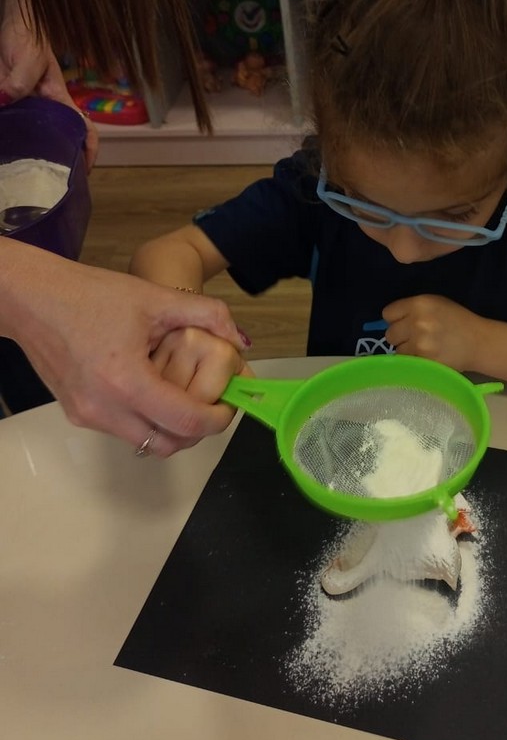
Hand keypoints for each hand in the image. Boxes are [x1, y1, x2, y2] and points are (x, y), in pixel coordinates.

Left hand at [1, 0, 98, 169]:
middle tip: (47, 183)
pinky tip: (9, 151)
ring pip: (43, 136)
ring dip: (39, 155)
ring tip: (27, 173)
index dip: (89, 152)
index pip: (86, 130)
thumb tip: (5, 101)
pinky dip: (19, 141)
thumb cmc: (27, 35)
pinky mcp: (18, 101)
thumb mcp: (25, 57)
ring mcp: (35, 106)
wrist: (18, 20)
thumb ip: (19, 80)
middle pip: (65, 140)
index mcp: (60, 100)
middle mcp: (51, 108)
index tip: (83, 173)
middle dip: (62, 163)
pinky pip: (22, 127)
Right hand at [3, 241, 247, 455]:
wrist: (31, 298)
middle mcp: (104, 408)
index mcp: (126, 380)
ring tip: (184, 394)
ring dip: (171, 427)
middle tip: (212, 404)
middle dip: (198, 430)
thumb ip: (207, 314)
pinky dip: (146, 419)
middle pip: (169, 444)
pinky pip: (123, 430)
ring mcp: (87, 416)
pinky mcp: (77, 415)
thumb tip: (242, 340)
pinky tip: (152, 389)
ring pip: (146, 442)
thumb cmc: (90, 294)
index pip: (187, 422)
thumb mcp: (156, 297)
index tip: (230, 404)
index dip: (218, 419)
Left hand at [382, 295, 481, 371]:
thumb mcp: (435, 303)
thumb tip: (391, 319)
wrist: (478, 342)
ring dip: (407, 350)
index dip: (395, 319)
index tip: (404, 323)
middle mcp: (417, 322)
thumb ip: (412, 308)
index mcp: (419, 303)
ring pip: (397, 350)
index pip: (388, 313)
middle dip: (400, 336)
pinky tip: (428, 356)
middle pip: (390, 334)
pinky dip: (415, 361)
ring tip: (423, 348)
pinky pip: (407, 362)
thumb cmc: (456, 320)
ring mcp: (420, 344)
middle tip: (414, 338)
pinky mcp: (424, 361)